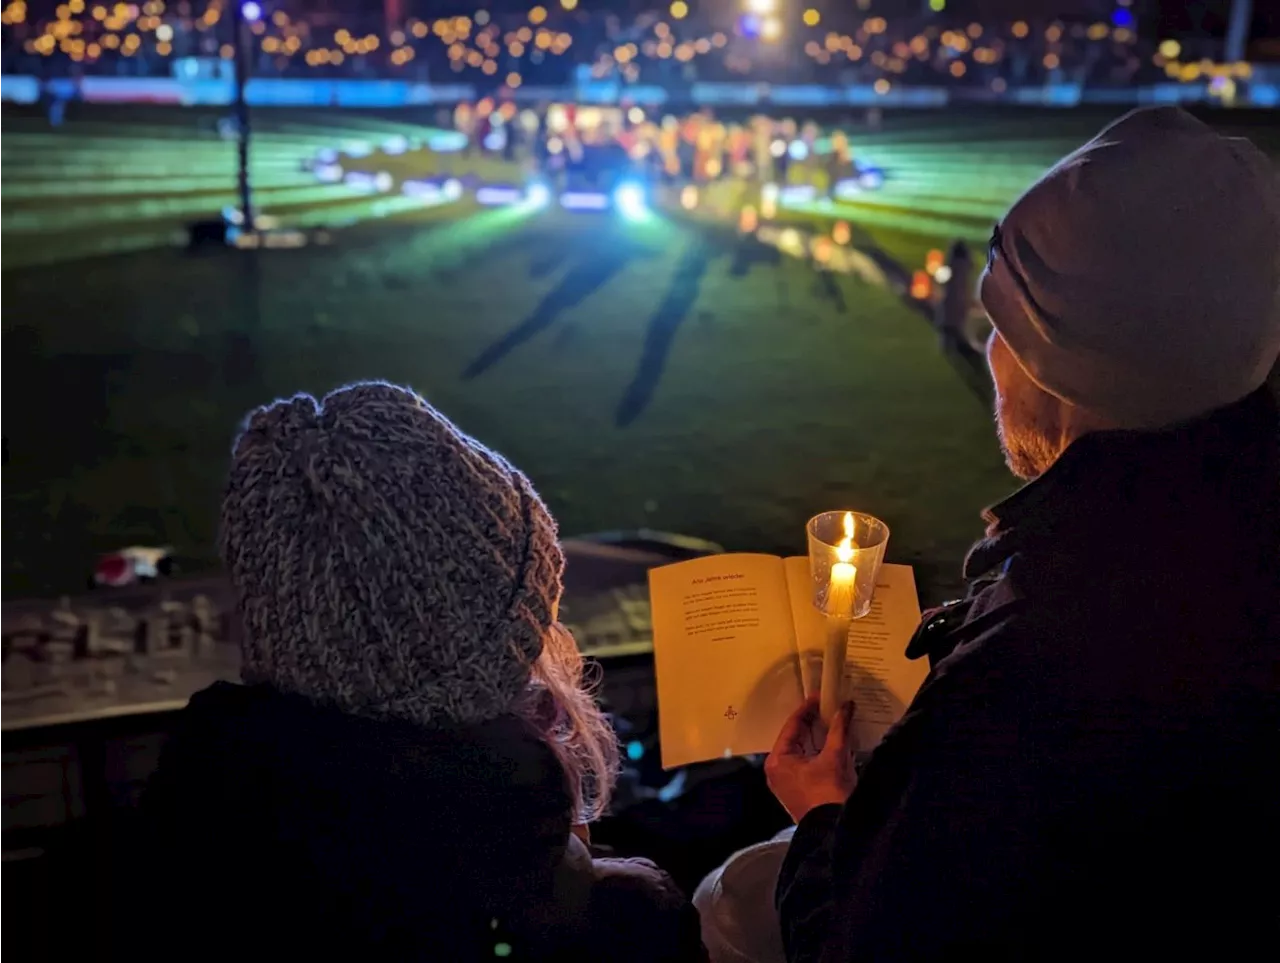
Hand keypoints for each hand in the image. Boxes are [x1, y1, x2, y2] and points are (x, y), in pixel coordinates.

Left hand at [765, 696, 856, 822]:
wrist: (834, 831)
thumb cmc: (829, 794)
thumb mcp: (835, 757)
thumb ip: (839, 729)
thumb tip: (846, 706)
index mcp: (778, 759)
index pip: (791, 725)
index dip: (807, 709)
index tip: (821, 696)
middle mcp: (776, 770)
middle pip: (794, 737)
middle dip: (812, 722)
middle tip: (828, 706)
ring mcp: (785, 782)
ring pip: (800, 750)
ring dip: (816, 737)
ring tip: (831, 720)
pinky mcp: (796, 790)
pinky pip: (804, 763)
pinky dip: (816, 752)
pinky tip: (830, 742)